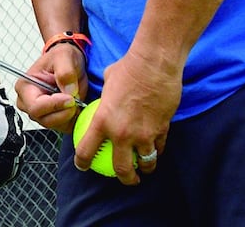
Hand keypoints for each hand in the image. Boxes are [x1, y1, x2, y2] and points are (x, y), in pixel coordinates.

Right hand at [13, 44, 86, 132]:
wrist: (68, 62)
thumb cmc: (61, 57)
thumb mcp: (64, 56)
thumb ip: (65, 72)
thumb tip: (69, 91)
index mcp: (25, 87)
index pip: (35, 106)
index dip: (55, 105)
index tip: (70, 98)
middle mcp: (28, 103)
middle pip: (44, 119)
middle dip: (64, 112)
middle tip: (76, 99)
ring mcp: (40, 113)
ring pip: (55, 125)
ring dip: (69, 115)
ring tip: (77, 99)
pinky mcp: (52, 119)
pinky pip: (63, 127)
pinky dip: (73, 119)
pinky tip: (77, 106)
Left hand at [74, 49, 181, 184]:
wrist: (155, 64)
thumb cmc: (128, 68)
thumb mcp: (107, 82)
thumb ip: (105, 97)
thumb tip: (104, 99)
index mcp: (102, 121)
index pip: (86, 150)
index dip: (82, 162)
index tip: (83, 165)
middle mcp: (122, 133)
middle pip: (122, 169)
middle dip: (125, 179)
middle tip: (127, 178)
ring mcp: (144, 134)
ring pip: (146, 163)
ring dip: (146, 168)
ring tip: (145, 168)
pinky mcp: (162, 130)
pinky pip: (159, 148)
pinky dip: (157, 150)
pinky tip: (156, 149)